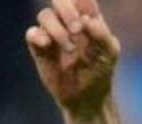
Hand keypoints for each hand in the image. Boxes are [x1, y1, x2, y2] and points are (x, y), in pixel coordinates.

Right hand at [26, 0, 120, 116]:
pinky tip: (47, 44)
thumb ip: (101, 34)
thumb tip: (86, 20)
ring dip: (58, 30)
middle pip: (60, 0)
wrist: (87, 97)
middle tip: (78, 30)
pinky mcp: (40, 47)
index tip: (84, 14)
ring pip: (45, 15)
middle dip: (67, 11)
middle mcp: (68, 21)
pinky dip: (38, 36)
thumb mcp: (109, 53)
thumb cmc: (101, 71)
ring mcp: (52, 33)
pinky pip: (32, 33)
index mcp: (87, 17)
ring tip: (71, 49)